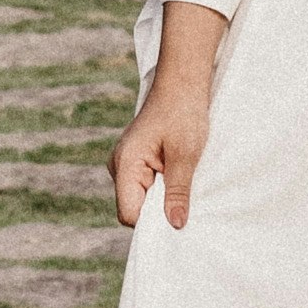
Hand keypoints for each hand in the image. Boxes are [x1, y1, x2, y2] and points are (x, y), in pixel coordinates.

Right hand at [114, 3, 224, 231]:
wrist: (182, 82)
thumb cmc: (183, 112)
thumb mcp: (185, 155)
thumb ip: (178, 192)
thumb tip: (175, 225)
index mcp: (125, 164)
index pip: (130, 214)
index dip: (153, 224)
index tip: (179, 222)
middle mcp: (119, 166)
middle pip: (135, 209)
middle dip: (159, 212)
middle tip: (188, 206)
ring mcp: (126, 163)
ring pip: (142, 198)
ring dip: (163, 198)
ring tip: (185, 185)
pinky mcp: (137, 160)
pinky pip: (147, 185)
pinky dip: (163, 187)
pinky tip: (180, 177)